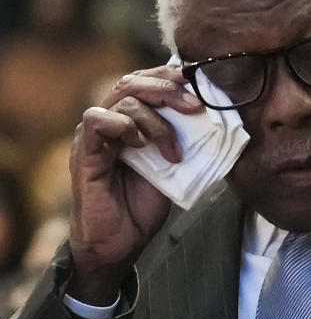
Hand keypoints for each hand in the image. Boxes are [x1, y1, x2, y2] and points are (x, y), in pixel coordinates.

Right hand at [67, 64, 204, 304]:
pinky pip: (96, 120)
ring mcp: (94, 136)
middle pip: (133, 82)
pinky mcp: (84, 153)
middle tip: (196, 107)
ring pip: (123, 100)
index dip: (170, 76)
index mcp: (129, 120)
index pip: (145, 81)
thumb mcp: (174, 165)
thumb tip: (218, 118)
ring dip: (156, 120)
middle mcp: (109, 122)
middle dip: (169, 89)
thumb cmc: (144, 203)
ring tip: (172, 149)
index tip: (199, 81)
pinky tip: (139, 144)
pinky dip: (123, 125)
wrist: (121, 242)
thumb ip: (186, 138)